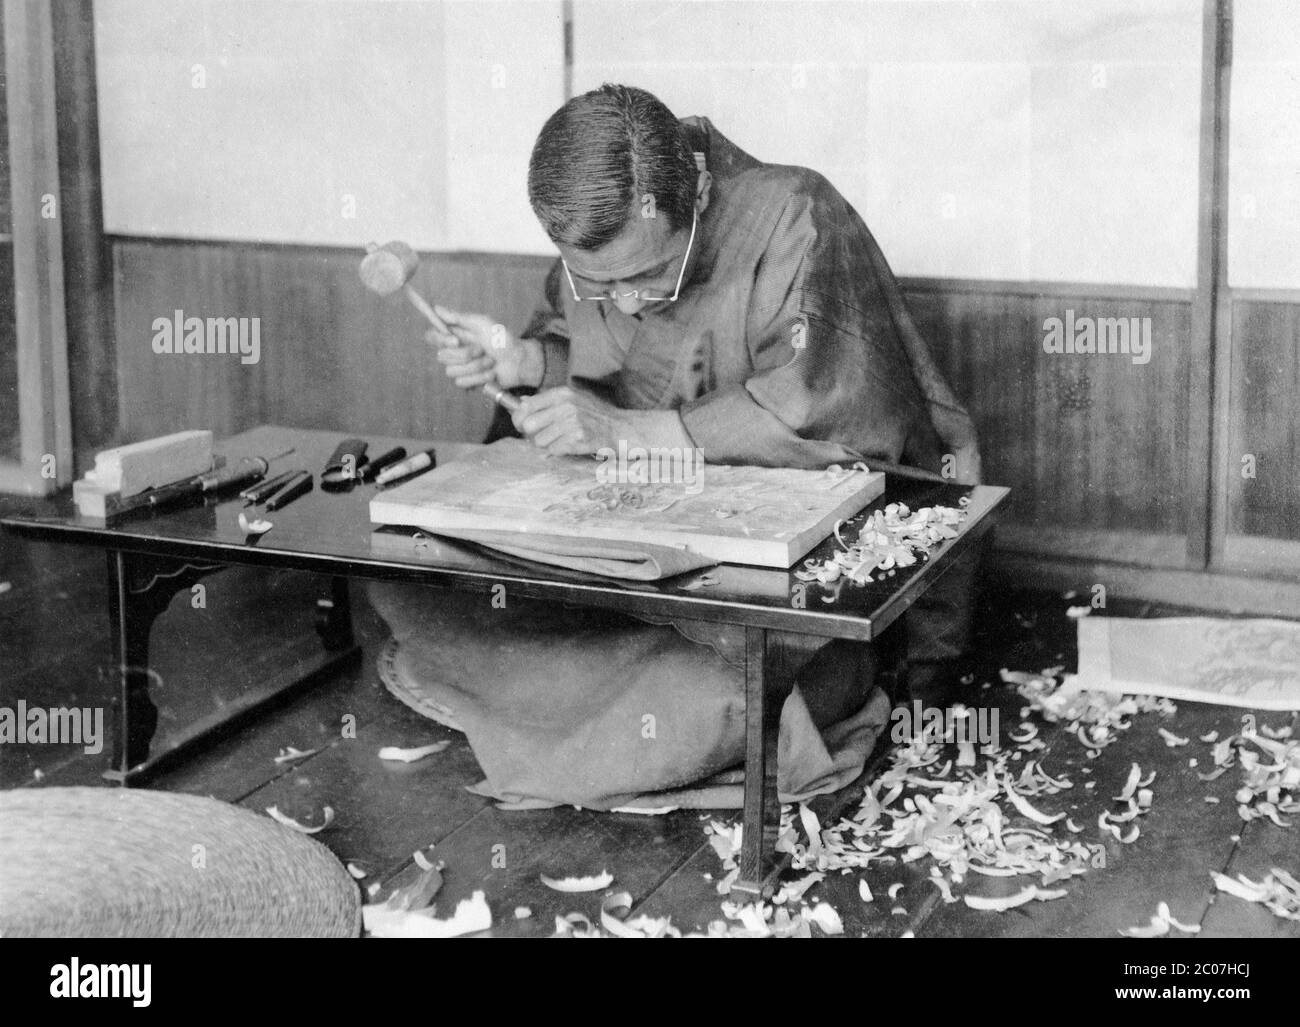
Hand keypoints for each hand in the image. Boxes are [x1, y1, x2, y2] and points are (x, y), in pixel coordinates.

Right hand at [427, 305, 541, 390]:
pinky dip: (479, 377)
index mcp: (455, 335)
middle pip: (441, 356)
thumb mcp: (482, 323)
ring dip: (475, 366)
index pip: (431, 336)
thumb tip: (436, 308)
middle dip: (465, 354)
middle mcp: (454, 351)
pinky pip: (461, 383)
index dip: (439, 340)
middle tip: (482, 349)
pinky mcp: (467, 383)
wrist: (519, 361)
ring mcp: (460, 368)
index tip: (455, 340)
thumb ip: (458, 317)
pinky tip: (491, 373)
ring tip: (490, 361)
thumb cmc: (503, 339)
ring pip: (451, 371)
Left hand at [511, 387, 629, 455]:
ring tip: (561, 441)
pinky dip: (558, 452)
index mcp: (563, 394)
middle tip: (542, 437)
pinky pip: (553, 450)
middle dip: (531, 434)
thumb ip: (548, 401)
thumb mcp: (574, 400)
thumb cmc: (597, 416)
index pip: (526, 406)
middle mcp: (566, 406)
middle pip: (528, 425)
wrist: (623, 428)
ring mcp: (573, 423)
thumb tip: (521, 404)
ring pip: (539, 441)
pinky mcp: (579, 439)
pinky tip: (569, 446)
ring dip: (547, 445)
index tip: (522, 425)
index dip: (519, 418)